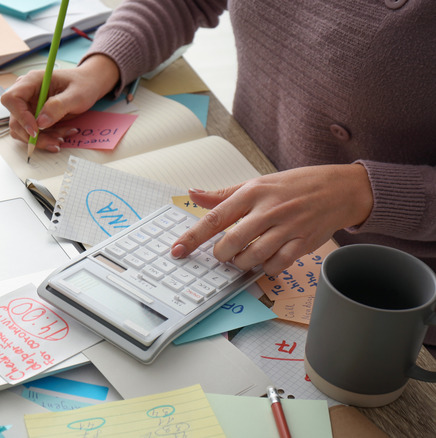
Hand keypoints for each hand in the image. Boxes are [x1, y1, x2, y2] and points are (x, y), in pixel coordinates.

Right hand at [1, 54, 118, 151]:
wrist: (88, 85)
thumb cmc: (83, 84)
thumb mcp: (76, 95)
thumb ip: (58, 106)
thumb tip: (41, 122)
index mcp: (32, 81)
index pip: (11, 99)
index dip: (20, 116)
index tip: (36, 130)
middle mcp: (26, 94)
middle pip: (15, 120)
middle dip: (34, 135)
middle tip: (55, 141)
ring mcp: (28, 106)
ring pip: (23, 130)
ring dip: (41, 139)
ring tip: (61, 138)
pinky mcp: (33, 117)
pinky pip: (32, 134)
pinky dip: (45, 139)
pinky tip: (60, 135)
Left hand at [171, 164, 372, 274]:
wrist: (338, 189)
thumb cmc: (293, 186)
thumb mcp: (256, 183)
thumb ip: (223, 194)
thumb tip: (193, 193)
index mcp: (252, 192)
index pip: (215, 217)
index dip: (193, 236)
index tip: (177, 250)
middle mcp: (268, 209)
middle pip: (232, 242)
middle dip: (222, 254)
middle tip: (223, 254)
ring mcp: (287, 227)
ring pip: (254, 256)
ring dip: (242, 263)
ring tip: (242, 257)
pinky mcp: (303, 242)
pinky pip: (277, 264)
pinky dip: (266, 268)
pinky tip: (265, 260)